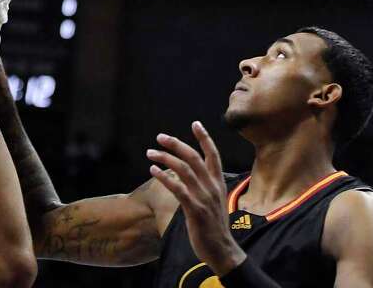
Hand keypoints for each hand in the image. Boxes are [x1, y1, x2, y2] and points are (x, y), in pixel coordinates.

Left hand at [147, 122, 246, 275]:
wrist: (222, 250)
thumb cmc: (215, 226)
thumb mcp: (215, 202)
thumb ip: (205, 187)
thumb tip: (189, 176)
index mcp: (218, 183)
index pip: (213, 155)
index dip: (204, 138)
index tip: (195, 123)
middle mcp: (212, 187)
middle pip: (194, 157)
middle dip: (176, 144)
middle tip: (159, 137)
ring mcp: (204, 197)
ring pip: (183, 169)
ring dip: (165, 157)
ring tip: (150, 152)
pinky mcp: (195, 209)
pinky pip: (177, 188)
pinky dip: (164, 176)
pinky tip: (153, 170)